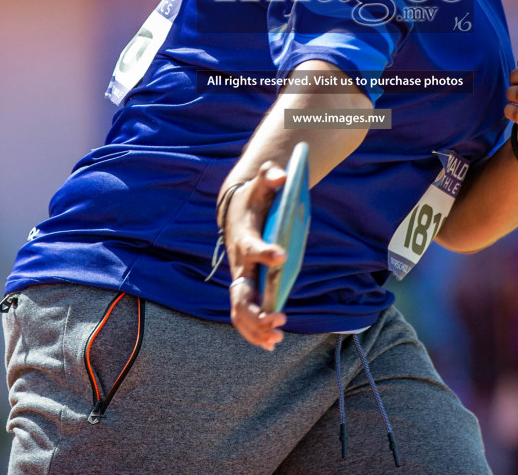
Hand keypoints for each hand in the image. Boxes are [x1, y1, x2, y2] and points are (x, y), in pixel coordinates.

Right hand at [222, 159, 288, 349]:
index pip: (252, 248)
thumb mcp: (262, 185)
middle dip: (256, 310)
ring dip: (256, 328)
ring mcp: (241, 280)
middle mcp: (239, 266)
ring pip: (240, 312)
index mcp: (245, 241)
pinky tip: (271, 343)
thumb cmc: (254, 200)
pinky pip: (245, 317)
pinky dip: (255, 332)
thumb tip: (281, 175)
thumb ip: (270, 178)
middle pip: (240, 294)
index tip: (281, 255)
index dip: (265, 253)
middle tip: (278, 317)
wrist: (236, 212)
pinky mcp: (246, 290)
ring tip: (277, 338)